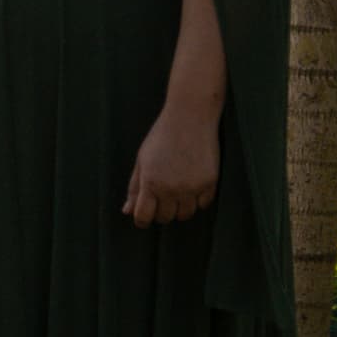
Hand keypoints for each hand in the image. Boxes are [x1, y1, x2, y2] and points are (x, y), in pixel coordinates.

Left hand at [125, 107, 219, 225]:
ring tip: (178, 192)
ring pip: (185, 214)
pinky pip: (204, 204)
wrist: (191, 116)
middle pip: (165, 218)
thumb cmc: (162, 136)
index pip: (143, 216)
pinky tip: (193, 185)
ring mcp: (192, 187)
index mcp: (150, 182)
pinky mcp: (210, 182)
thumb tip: (127, 211)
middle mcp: (171, 188)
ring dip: (180, 208)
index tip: (144, 215)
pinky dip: (198, 200)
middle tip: (162, 197)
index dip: (142, 219)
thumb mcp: (142, 160)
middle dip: (161, 211)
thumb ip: (135, 187)